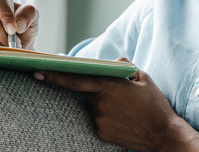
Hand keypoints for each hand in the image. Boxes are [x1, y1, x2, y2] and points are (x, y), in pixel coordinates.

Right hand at [0, 0, 38, 50]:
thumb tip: (19, 24)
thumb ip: (29, 13)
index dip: (5, 14)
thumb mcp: (32, 18)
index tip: (14, 29)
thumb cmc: (23, 30)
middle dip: (6, 36)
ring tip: (10, 49)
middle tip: (16, 43)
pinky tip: (1, 54)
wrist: (19, 48)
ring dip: (0, 46)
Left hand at [35, 60, 198, 151]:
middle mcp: (99, 104)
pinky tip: (123, 117)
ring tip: (125, 106)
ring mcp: (99, 120)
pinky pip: (98, 118)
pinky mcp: (101, 132)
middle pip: (83, 90)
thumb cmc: (154, 104)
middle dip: (86, 86)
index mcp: (108, 86)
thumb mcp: (143, 77)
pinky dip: (106, 114)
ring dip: (102, 102)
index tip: (36, 71)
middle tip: (100, 86)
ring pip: (92, 105)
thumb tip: (114, 63)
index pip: (74, 79)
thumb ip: (124, 67)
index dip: (54, 75)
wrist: (162, 134)